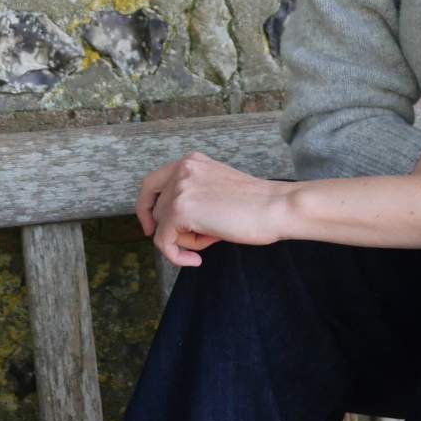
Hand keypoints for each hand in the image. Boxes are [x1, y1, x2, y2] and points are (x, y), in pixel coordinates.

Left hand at [136, 152, 291, 266]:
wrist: (275, 207)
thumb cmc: (255, 205)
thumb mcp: (216, 188)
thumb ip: (193, 195)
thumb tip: (169, 224)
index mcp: (191, 161)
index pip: (152, 183)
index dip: (146, 208)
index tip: (151, 227)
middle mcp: (182, 170)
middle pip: (158, 210)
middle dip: (177, 229)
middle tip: (202, 238)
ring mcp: (180, 189)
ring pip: (162, 227)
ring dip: (184, 240)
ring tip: (213, 237)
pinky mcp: (181, 210)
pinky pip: (163, 242)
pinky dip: (177, 256)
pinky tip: (197, 259)